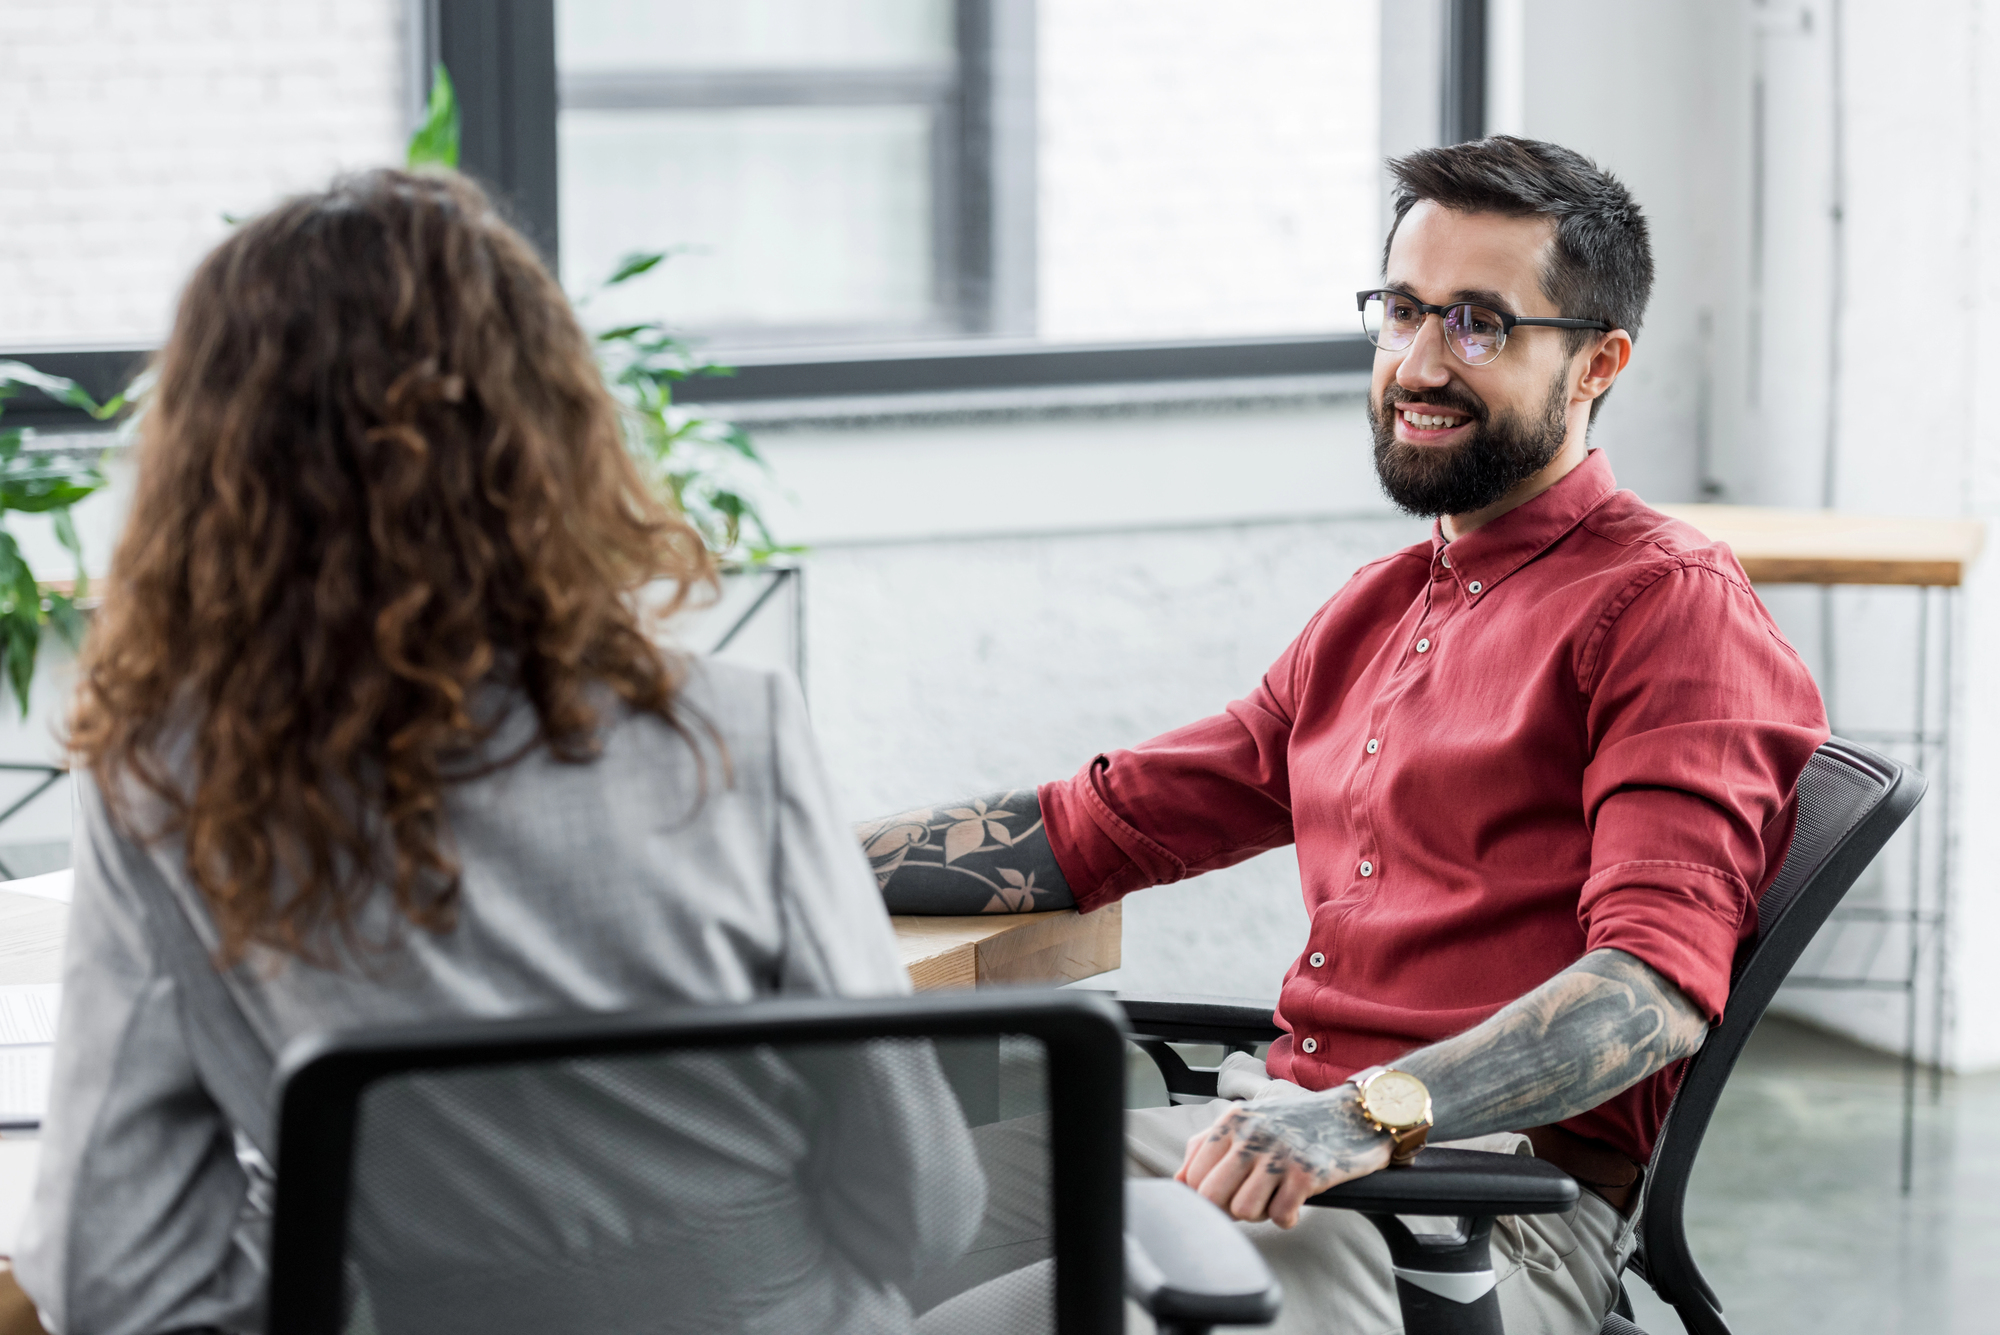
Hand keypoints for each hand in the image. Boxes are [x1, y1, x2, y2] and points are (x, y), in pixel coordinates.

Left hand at [1175, 1086, 1392, 1228]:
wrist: (1354, 1114)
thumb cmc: (1296, 1123)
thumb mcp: (1247, 1122)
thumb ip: (1207, 1146)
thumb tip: (1177, 1183)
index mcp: (1231, 1121)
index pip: (1193, 1178)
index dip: (1205, 1198)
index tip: (1226, 1197)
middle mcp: (1252, 1134)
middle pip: (1212, 1197)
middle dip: (1228, 1209)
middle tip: (1251, 1200)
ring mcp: (1280, 1153)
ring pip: (1243, 1210)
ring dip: (1259, 1213)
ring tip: (1274, 1196)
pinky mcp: (1308, 1173)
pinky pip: (1280, 1217)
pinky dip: (1287, 1217)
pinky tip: (1296, 1200)